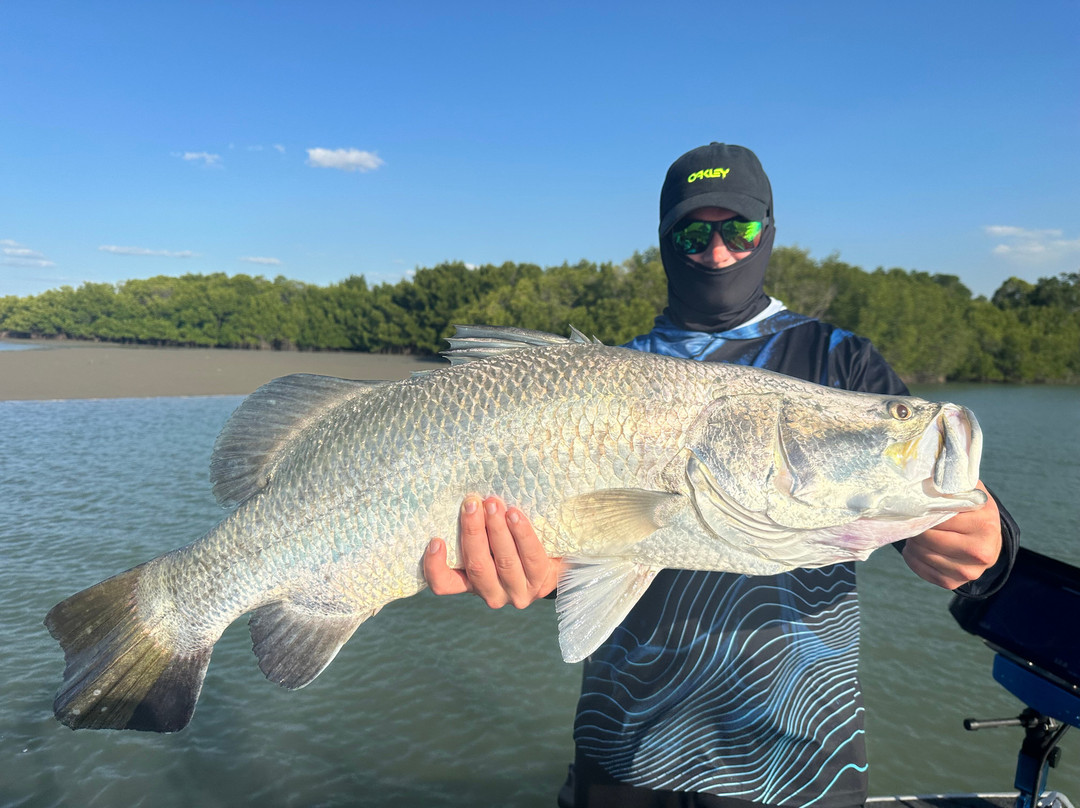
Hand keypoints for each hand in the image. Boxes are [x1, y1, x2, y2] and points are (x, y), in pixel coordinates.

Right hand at [424, 494, 560, 608]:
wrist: (553, 561)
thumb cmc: (511, 546)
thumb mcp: (489, 543)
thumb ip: (475, 530)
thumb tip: (464, 498)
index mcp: (471, 584)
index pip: (444, 585)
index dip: (435, 567)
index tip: (436, 540)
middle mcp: (491, 593)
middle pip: (477, 566)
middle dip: (473, 531)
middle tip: (472, 504)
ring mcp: (516, 592)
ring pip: (504, 561)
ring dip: (497, 529)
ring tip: (494, 504)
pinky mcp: (540, 583)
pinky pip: (531, 556)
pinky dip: (522, 534)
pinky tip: (515, 515)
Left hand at [903, 481, 1001, 589]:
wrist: (987, 538)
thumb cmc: (971, 509)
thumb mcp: (968, 490)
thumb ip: (951, 481)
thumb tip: (923, 465)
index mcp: (985, 524)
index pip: (941, 516)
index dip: (924, 509)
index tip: (916, 503)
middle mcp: (981, 551)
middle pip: (930, 538)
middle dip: (917, 527)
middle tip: (912, 518)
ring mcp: (969, 572)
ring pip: (923, 554)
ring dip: (913, 541)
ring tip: (917, 531)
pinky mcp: (954, 583)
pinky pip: (922, 570)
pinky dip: (913, 557)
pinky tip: (918, 546)